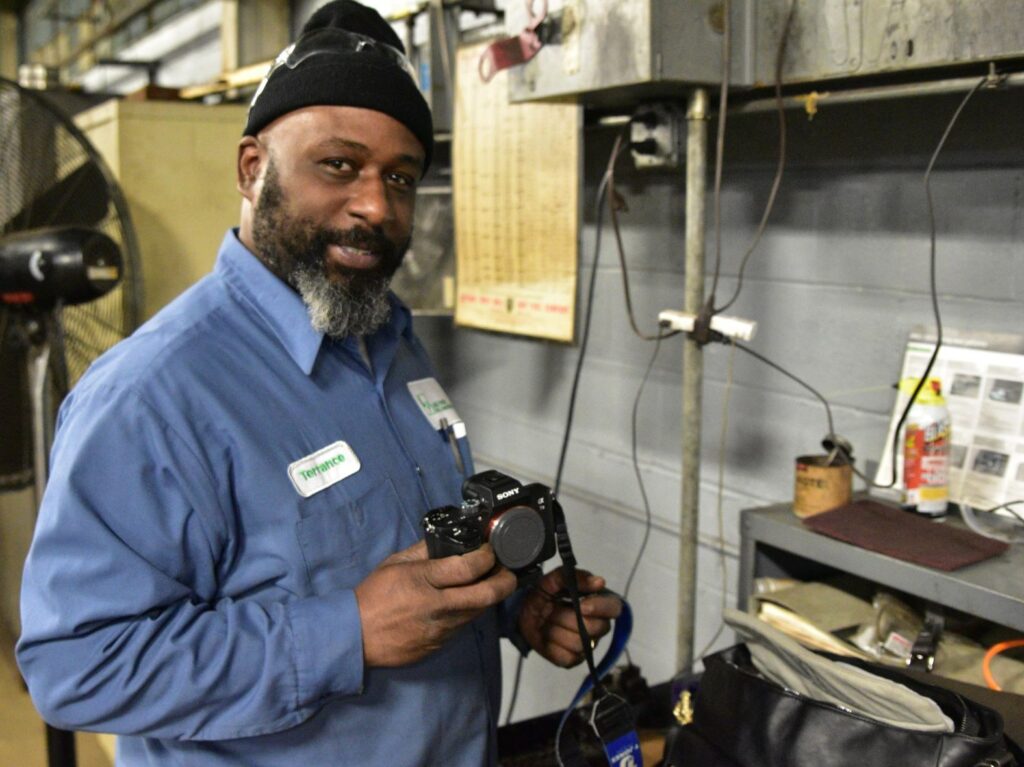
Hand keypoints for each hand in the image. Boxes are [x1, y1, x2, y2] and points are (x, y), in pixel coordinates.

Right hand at [354, 541, 516, 666]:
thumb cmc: (372, 597)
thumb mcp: (395, 564)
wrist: (355, 637)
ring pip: (479, 611)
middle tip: (507, 570)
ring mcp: (441, 629)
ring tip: (489, 582)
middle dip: (505, 580)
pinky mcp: (440, 644)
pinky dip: (470, 611)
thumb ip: (423, 551)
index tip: (489, 550)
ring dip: (489, 596)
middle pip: (487, 594)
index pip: (469, 567)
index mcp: (423, 581)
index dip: (487, 556)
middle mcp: (437, 606)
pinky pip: (463, 625)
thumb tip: (448, 540)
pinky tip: (464, 602)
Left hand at [517, 568, 621, 667]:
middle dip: (568, 617)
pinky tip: (546, 636)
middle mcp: (597, 626)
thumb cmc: (545, 593)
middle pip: (596, 628)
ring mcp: (586, 645)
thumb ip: (577, 577)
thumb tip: (599, 582)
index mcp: (598, 604)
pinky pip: (566, 657)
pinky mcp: (572, 660)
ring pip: (579, 643)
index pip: (614, 608)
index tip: (581, 605)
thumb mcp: (556, 578)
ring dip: (556, 630)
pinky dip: (551, 646)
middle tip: (552, 609)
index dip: (600, 608)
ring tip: (547, 621)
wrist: (524, 610)